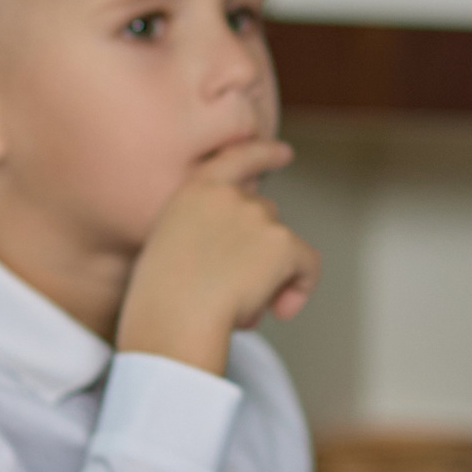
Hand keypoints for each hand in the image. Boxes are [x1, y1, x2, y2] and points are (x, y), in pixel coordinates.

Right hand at [115, 138, 320, 375]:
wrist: (175, 318)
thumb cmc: (163, 299)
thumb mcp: (170, 245)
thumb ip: (204, 230)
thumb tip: (250, 251)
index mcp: (195, 191)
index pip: (236, 158)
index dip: (264, 154)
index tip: (283, 153)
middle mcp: (229, 195)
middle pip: (264, 216)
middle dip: (258, 252)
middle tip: (237, 290)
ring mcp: (258, 216)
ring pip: (282, 246)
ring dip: (270, 275)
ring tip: (242, 306)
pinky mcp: (282, 243)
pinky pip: (308, 265)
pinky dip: (300, 289)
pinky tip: (281, 311)